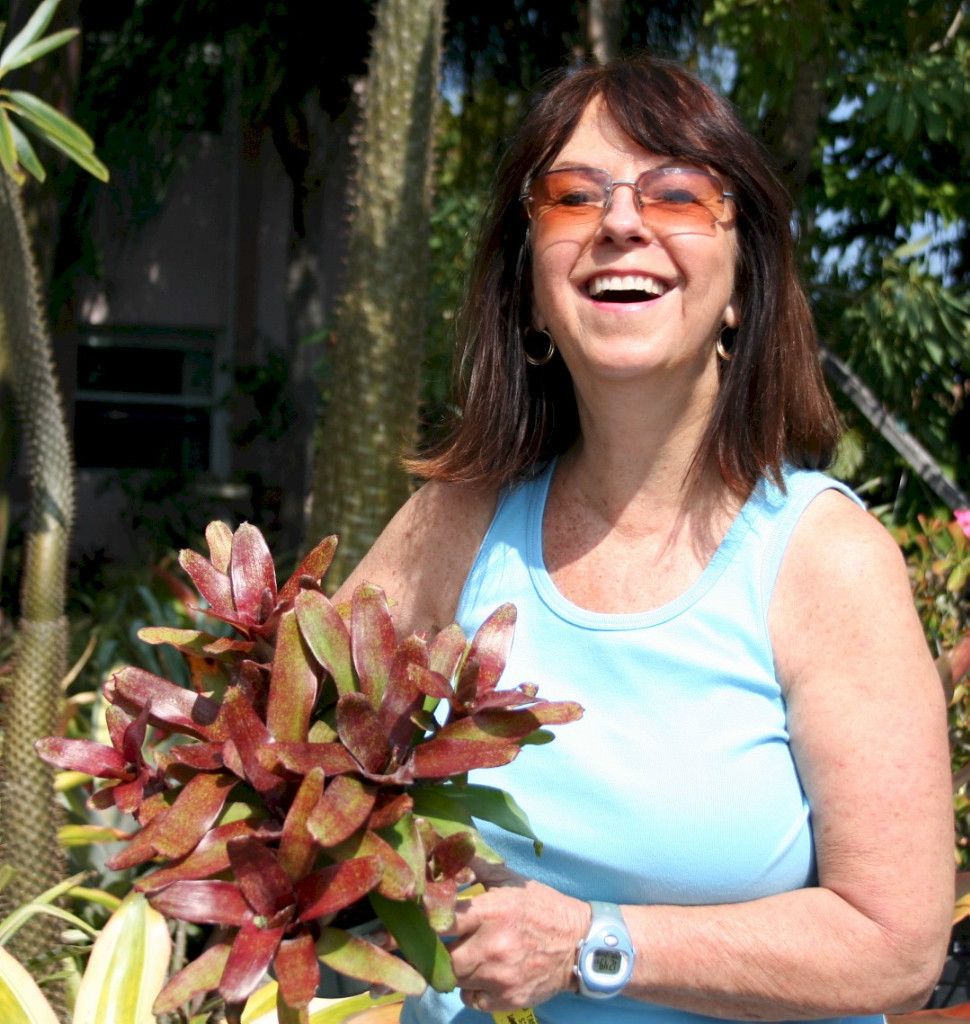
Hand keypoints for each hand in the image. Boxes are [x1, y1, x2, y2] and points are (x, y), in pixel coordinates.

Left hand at [444, 861, 589, 1012]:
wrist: (578, 943)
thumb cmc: (541, 906)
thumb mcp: (510, 880)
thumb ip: (477, 866)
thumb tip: (447, 851)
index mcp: (492, 911)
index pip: (444, 920)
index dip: (429, 921)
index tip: (424, 920)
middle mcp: (494, 946)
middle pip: (445, 958)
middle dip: (442, 950)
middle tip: (448, 942)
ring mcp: (501, 977)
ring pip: (456, 980)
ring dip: (457, 969)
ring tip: (469, 955)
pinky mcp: (508, 999)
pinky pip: (471, 1000)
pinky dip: (471, 990)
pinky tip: (482, 975)